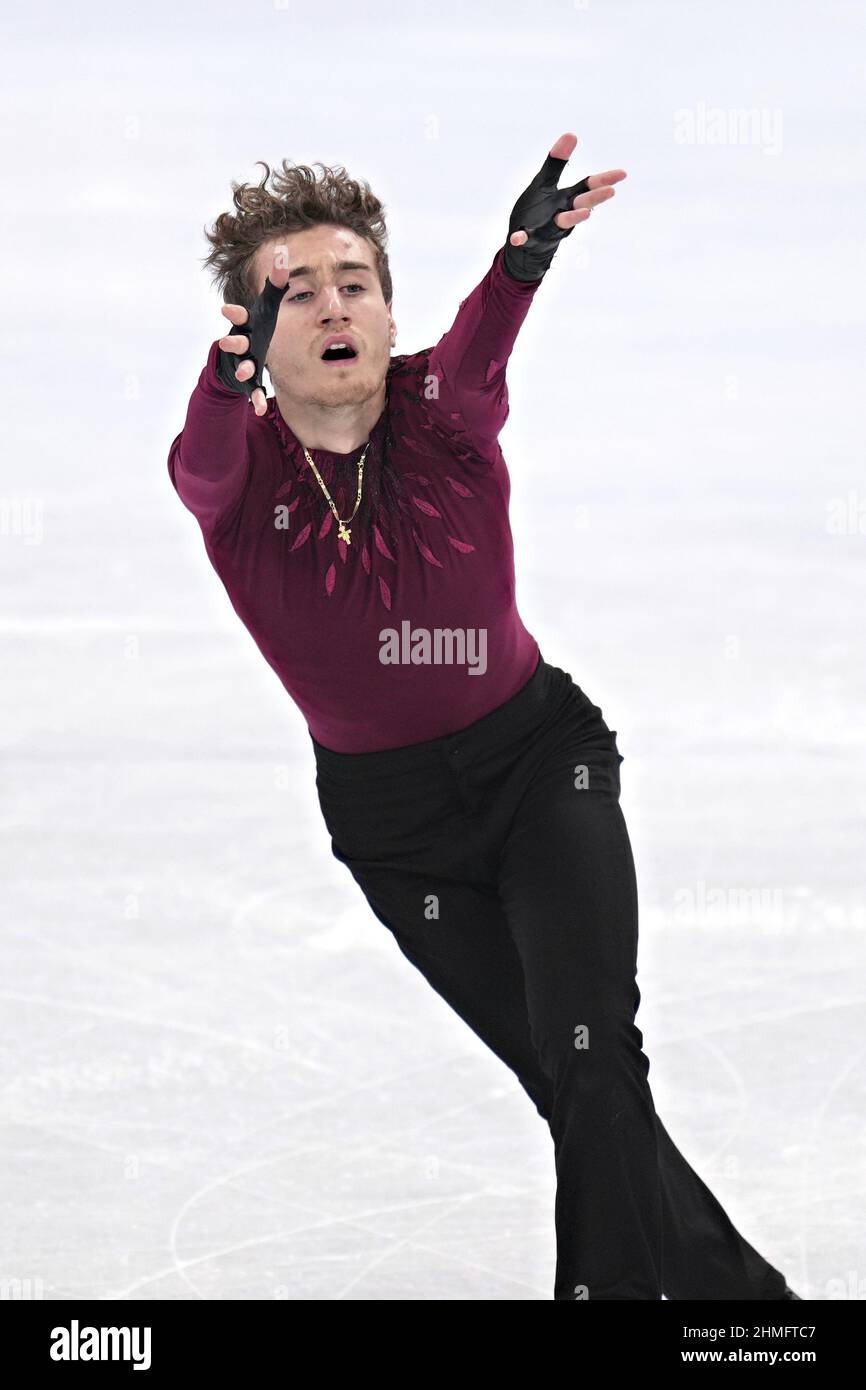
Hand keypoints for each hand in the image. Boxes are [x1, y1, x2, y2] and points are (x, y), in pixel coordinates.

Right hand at [216, 245, 290, 414]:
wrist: (244, 355)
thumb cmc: (257, 327)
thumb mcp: (268, 306)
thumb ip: (276, 282)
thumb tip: (284, 253)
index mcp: (245, 325)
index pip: (239, 316)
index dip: (234, 312)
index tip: (226, 308)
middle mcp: (242, 343)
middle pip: (235, 341)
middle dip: (232, 341)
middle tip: (226, 341)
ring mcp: (244, 363)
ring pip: (242, 366)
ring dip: (244, 368)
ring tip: (246, 372)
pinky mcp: (249, 382)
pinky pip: (252, 391)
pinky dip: (255, 399)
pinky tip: (258, 409)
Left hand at [503, 132, 626, 281]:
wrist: (523, 243)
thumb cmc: (538, 211)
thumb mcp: (545, 183)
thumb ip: (556, 162)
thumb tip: (572, 134)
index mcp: (566, 199)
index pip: (588, 187)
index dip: (605, 180)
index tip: (622, 174)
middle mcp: (562, 213)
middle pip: (581, 204)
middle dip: (595, 198)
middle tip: (611, 191)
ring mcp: (548, 228)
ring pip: (563, 223)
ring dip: (574, 218)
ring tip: (585, 213)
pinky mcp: (531, 239)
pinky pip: (526, 238)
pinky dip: (522, 237)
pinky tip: (518, 237)